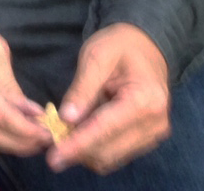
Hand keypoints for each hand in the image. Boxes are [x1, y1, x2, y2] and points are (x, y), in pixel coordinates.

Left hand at [47, 23, 170, 173]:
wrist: (146, 46)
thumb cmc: (119, 46)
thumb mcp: (96, 57)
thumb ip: (82, 89)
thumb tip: (65, 118)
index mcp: (145, 101)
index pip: (104, 130)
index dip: (76, 145)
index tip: (53, 158)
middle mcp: (154, 124)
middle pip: (108, 151)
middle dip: (77, 150)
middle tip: (49, 138)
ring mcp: (153, 134)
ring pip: (111, 157)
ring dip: (84, 151)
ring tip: (63, 130)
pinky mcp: (146, 139)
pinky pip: (116, 153)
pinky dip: (95, 147)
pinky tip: (79, 130)